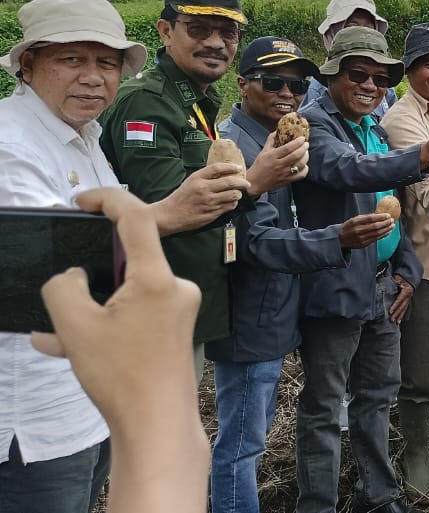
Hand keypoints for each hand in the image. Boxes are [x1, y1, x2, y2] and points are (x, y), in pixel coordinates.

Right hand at [33, 188, 209, 511]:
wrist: (157, 425)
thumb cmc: (121, 376)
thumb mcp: (75, 326)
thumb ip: (63, 288)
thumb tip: (72, 276)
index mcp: (157, 278)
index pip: (137, 218)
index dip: (108, 199)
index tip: (81, 201)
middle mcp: (176, 287)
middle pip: (127, 261)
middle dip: (88, 275)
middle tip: (60, 295)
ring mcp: (178, 309)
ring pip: (125, 293)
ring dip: (90, 309)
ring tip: (54, 334)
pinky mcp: (175, 329)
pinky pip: (134, 314)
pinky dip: (105, 325)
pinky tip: (67, 347)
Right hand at [153, 162, 248, 234]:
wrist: (170, 215)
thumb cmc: (181, 197)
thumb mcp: (190, 182)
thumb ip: (206, 177)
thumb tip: (224, 172)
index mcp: (197, 178)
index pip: (218, 168)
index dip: (231, 167)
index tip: (239, 168)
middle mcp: (204, 189)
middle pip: (230, 182)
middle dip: (242, 183)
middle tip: (246, 183)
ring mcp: (209, 202)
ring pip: (233, 196)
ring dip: (238, 194)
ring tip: (237, 194)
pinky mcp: (212, 213)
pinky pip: (229, 207)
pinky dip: (233, 204)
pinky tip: (230, 202)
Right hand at [246, 134, 308, 195]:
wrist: (255, 183)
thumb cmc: (259, 166)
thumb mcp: (263, 151)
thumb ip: (271, 140)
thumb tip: (278, 130)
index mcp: (272, 156)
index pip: (288, 148)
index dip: (297, 142)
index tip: (302, 138)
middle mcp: (279, 165)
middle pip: (296, 155)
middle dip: (304, 148)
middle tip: (306, 144)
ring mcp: (284, 173)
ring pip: (300, 164)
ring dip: (306, 157)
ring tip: (306, 152)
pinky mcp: (287, 181)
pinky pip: (301, 175)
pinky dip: (305, 169)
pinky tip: (304, 164)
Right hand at [339, 213, 395, 249]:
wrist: (340, 239)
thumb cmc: (349, 227)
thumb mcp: (354, 219)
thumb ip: (366, 218)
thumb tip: (379, 215)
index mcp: (355, 222)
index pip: (371, 218)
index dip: (381, 217)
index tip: (388, 215)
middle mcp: (358, 230)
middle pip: (376, 226)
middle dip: (386, 223)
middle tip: (392, 220)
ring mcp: (361, 238)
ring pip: (377, 233)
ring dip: (387, 229)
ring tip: (392, 225)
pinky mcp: (364, 244)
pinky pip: (376, 238)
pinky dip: (383, 235)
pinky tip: (388, 231)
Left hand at [389, 274, 413, 322]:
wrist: (409, 275)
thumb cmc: (402, 276)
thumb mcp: (397, 278)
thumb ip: (393, 282)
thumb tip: (386, 286)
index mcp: (407, 290)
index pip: (399, 300)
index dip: (395, 306)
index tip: (390, 311)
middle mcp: (409, 295)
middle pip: (402, 306)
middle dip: (397, 314)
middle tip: (392, 319)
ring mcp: (409, 298)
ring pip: (404, 309)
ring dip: (400, 316)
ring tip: (396, 322)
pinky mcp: (408, 300)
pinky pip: (405, 308)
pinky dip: (402, 314)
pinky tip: (400, 319)